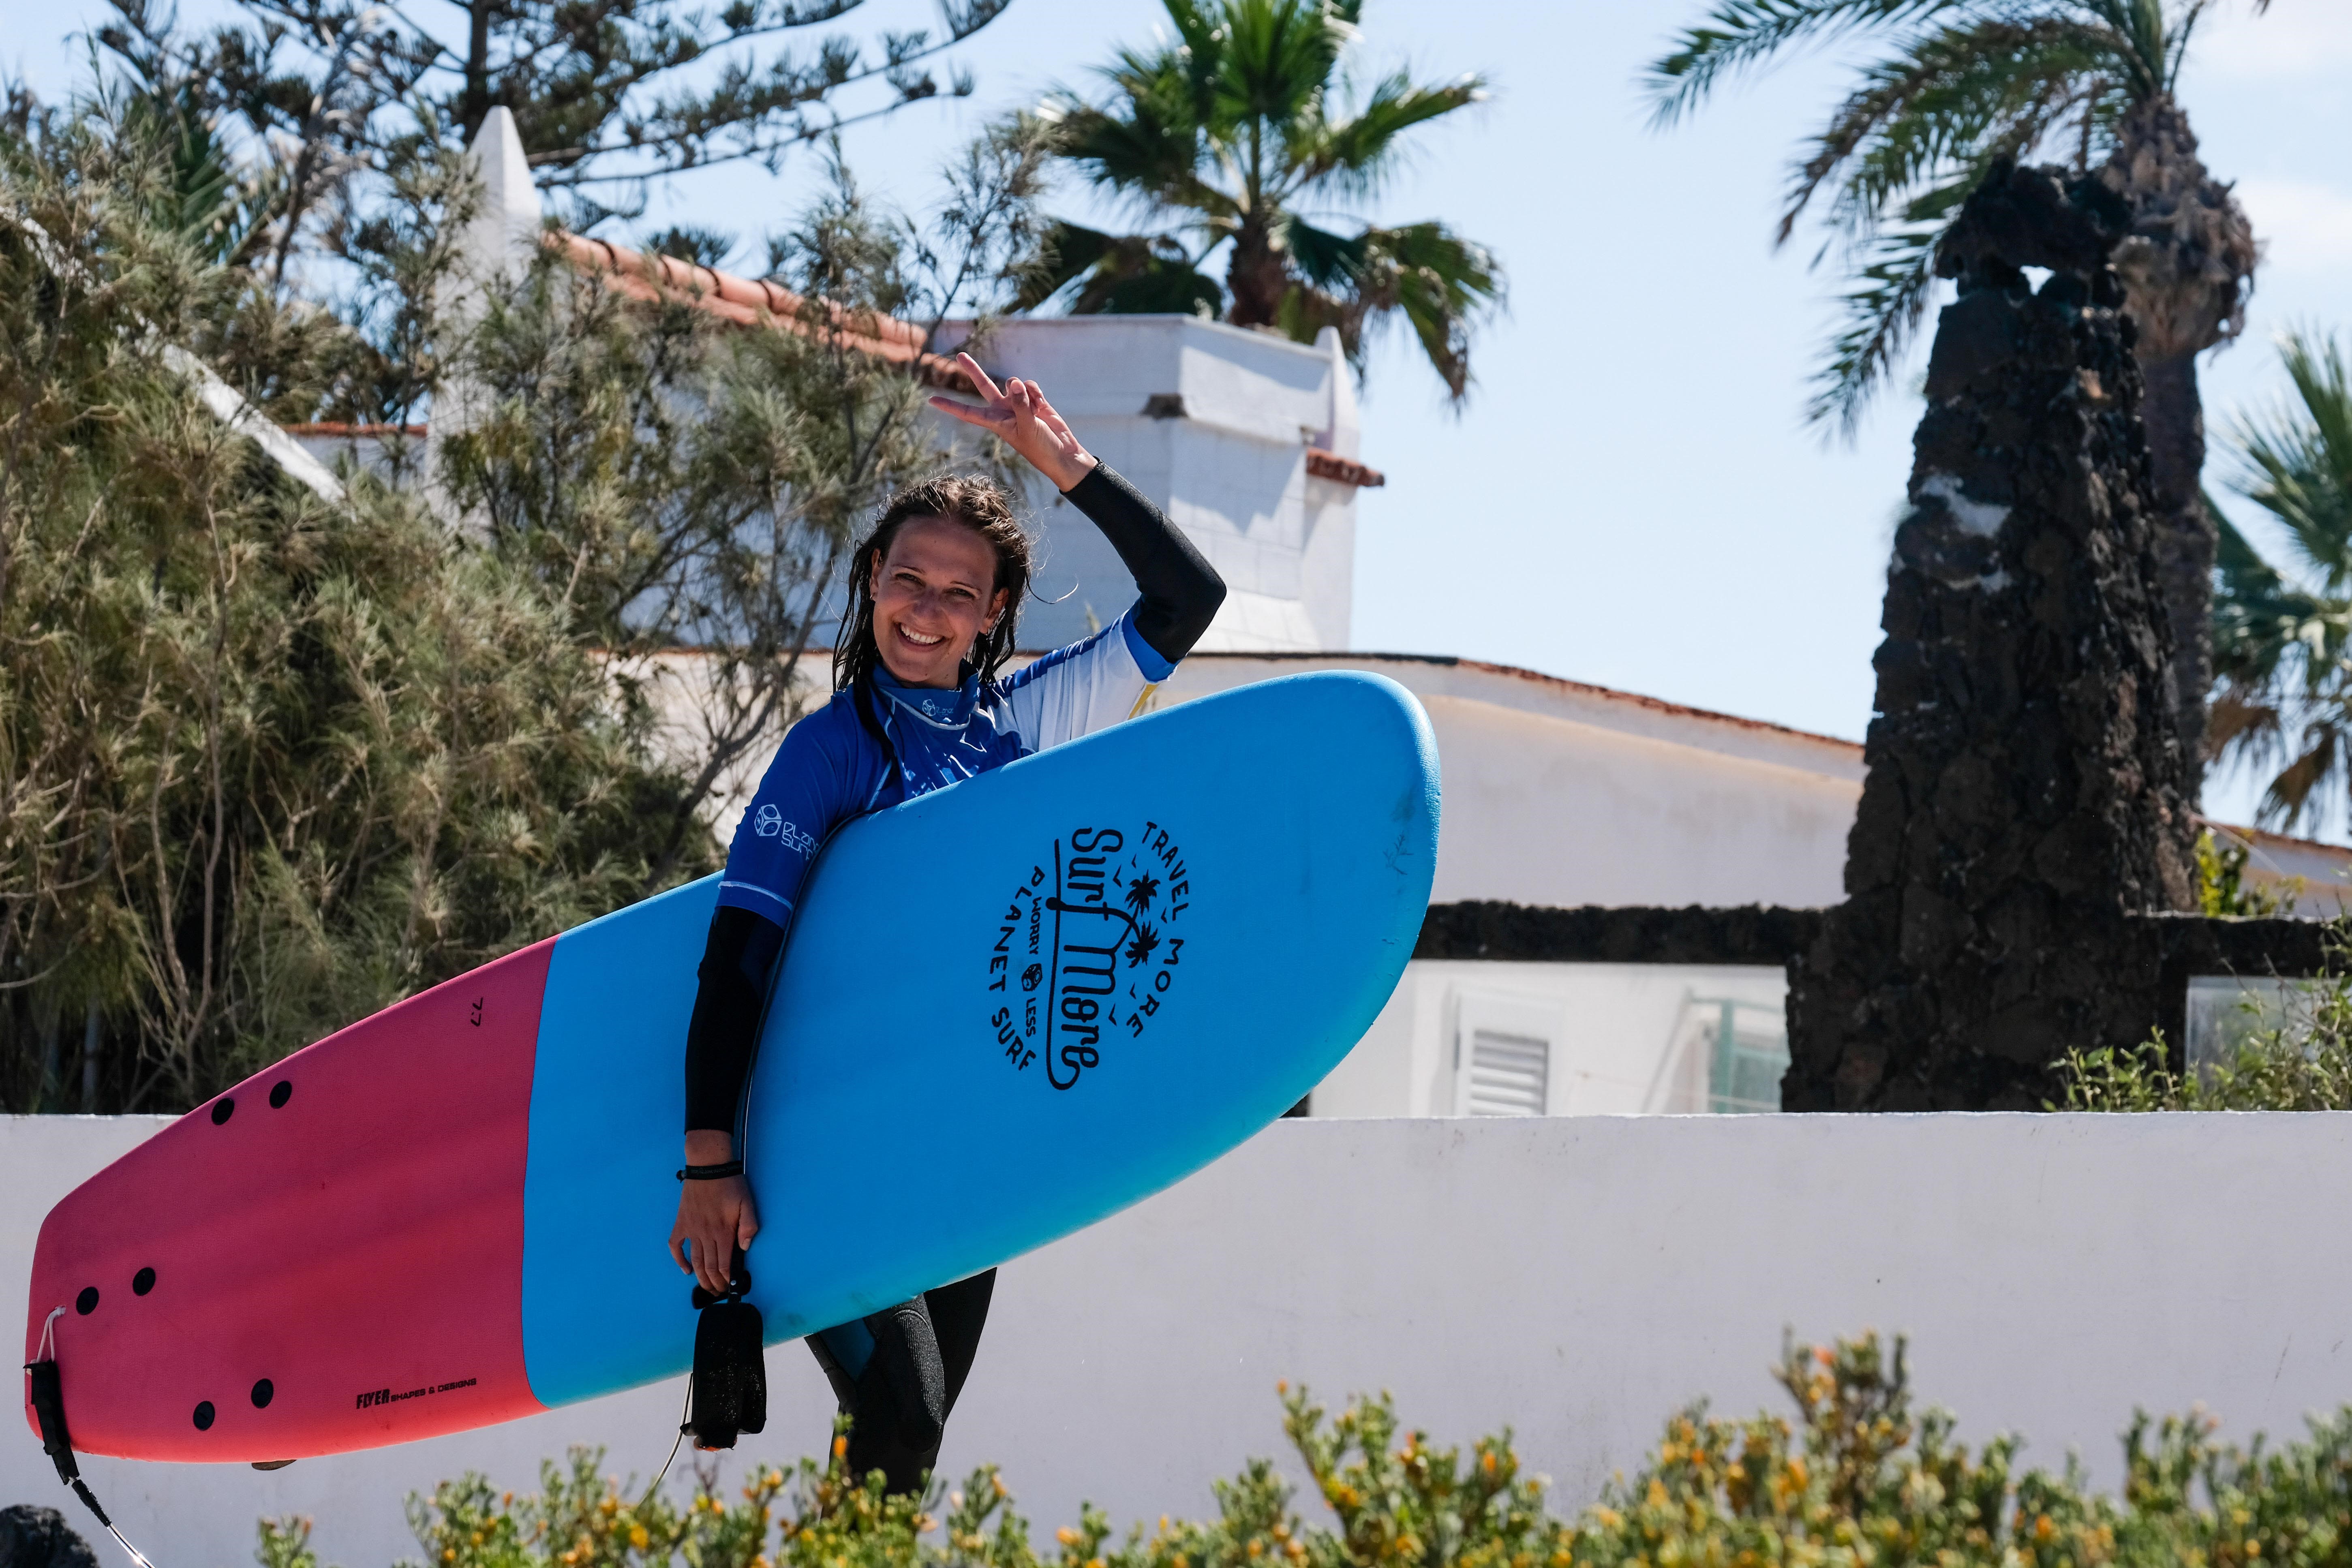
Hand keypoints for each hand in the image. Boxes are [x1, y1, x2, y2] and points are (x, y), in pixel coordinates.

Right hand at [669, 1131, 757, 1294]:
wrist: (708, 1167)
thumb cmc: (731, 1184)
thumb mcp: (747, 1203)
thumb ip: (749, 1226)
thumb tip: (744, 1248)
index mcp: (723, 1231)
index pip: (723, 1264)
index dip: (726, 1279)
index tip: (728, 1288)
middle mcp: (705, 1234)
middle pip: (708, 1266)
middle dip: (714, 1283)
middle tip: (718, 1292)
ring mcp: (691, 1229)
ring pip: (694, 1260)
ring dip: (700, 1276)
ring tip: (705, 1287)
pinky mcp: (681, 1222)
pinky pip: (675, 1245)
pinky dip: (678, 1259)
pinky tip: (685, 1270)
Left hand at [928, 352, 1096, 492]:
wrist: (1062, 454)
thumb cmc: (1041, 448)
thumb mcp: (1028, 427)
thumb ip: (1020, 404)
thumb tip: (1013, 381)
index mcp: (995, 422)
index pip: (967, 413)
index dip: (950, 406)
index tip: (931, 400)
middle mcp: (1003, 410)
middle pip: (984, 385)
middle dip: (973, 370)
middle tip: (960, 355)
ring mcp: (1018, 404)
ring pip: (1014, 383)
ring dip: (1025, 391)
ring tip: (1036, 409)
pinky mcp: (1033, 400)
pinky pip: (1029, 385)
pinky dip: (1036, 392)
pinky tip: (1042, 406)